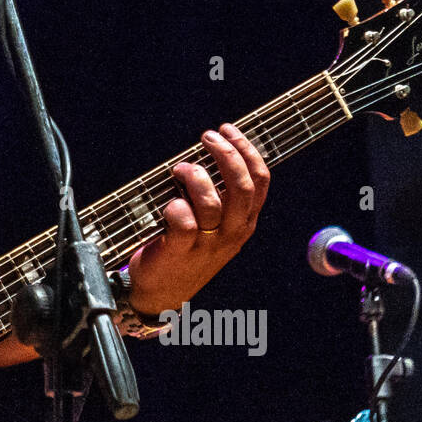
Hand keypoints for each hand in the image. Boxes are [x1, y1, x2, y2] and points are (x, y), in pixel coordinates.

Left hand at [125, 123, 268, 315]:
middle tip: (206, 136)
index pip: (260, 181)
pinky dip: (174, 205)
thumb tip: (212, 149)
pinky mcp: (181, 251)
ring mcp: (208, 244)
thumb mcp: (213, 224)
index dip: (246, 150)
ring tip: (181, 168)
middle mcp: (232, 233)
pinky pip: (183, 221)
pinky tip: (168, 203)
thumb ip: (218, 194)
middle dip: (226, 154)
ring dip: (196, 176)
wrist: (161, 292)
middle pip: (241, 187)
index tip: (227, 129)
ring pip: (212, 202)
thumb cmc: (186, 247)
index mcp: (244, 222)